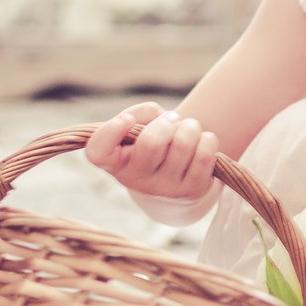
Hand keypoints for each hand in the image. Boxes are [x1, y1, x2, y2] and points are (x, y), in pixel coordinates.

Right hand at [84, 102, 219, 201]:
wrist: (173, 185)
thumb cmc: (150, 147)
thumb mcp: (136, 131)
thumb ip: (139, 115)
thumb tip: (157, 114)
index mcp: (115, 163)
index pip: (98, 152)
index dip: (111, 131)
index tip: (126, 119)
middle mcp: (136, 181)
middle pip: (152, 142)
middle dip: (167, 121)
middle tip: (172, 119)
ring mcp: (165, 189)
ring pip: (183, 143)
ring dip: (190, 126)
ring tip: (188, 129)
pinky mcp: (192, 191)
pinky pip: (204, 155)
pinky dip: (207, 139)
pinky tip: (201, 142)